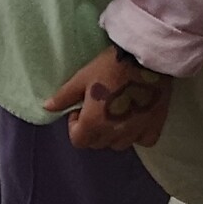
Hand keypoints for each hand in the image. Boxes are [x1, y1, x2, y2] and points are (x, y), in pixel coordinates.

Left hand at [43, 46, 176, 149]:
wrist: (145, 59)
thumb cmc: (109, 67)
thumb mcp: (81, 79)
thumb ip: (63, 97)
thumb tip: (47, 108)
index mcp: (94, 123)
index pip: (78, 141)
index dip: (75, 127)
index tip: (80, 110)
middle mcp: (115, 133)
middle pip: (98, 143)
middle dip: (92, 130)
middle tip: (96, 110)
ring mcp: (136, 131)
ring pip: (119, 144)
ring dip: (112, 134)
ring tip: (115, 114)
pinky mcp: (155, 125)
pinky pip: (144, 141)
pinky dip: (137, 135)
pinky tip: (135, 120)